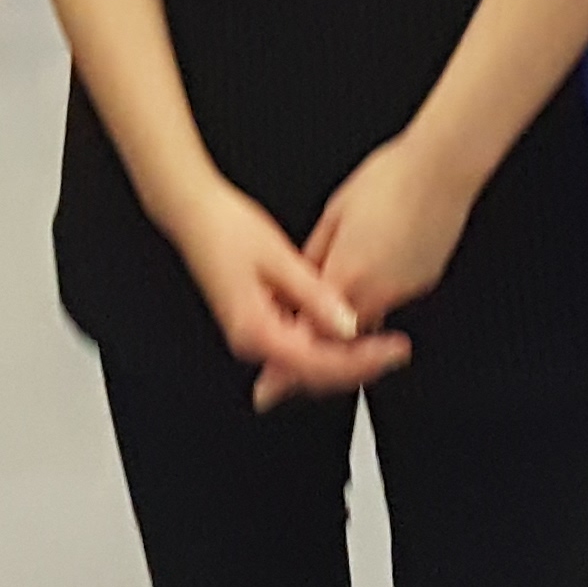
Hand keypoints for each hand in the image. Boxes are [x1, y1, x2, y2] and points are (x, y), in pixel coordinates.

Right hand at [165, 176, 400, 409]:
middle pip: (314, 372)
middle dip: (358, 365)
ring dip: (344, 356)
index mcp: (255, 330)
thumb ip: (316, 296)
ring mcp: (253, 335)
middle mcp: (251, 341)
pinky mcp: (258, 323)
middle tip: (394, 351)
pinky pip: (297, 345)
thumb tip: (348, 324)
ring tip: (379, 343)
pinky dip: (325, 342)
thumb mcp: (280, 259)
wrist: (193, 214)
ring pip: (308, 362)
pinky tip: (349, 330)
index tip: (392, 351)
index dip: (362, 360)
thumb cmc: (225, 229)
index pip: (318, 363)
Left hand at [307, 130, 480, 333]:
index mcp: (348, 272)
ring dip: (354, 309)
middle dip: (326, 328)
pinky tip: (380, 259)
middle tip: (316, 310)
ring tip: (353, 269)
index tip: (284, 345)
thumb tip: (303, 274)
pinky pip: (394, 298)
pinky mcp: (425, 282)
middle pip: (343, 332)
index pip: (314, 324)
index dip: (297, 334)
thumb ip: (316, 252)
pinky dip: (380, 291)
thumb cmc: (389, 179)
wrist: (441, 168)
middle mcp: (378, 290)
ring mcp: (405, 289)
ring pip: (370, 317)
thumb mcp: (335, 211)